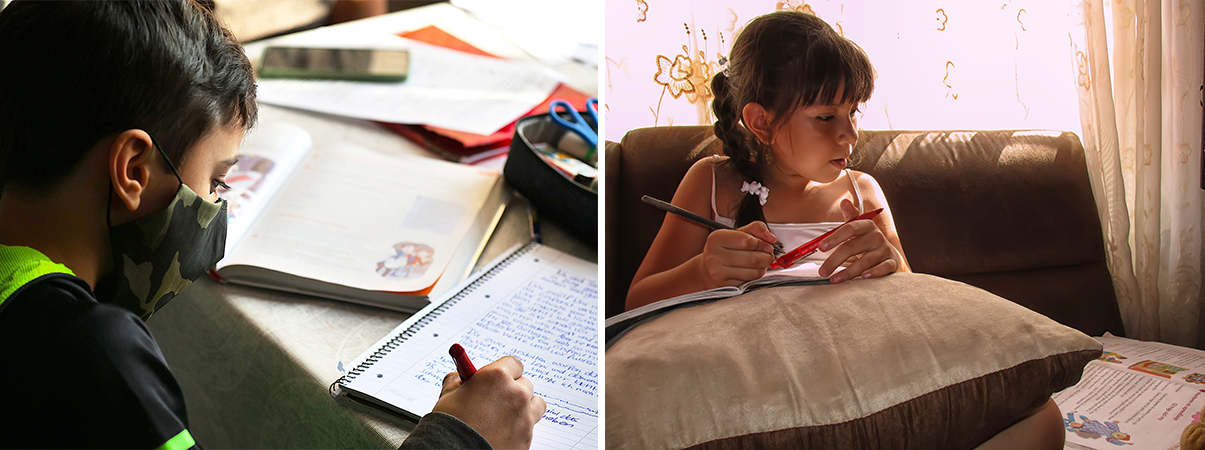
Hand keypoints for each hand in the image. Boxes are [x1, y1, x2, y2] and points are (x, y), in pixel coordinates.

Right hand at [432, 356, 546, 449]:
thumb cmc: (451, 424)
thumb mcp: (448, 395)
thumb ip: (458, 381)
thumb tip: (459, 378)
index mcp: (497, 377)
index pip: (513, 364)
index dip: (504, 371)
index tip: (496, 378)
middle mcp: (516, 394)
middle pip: (525, 384)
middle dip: (512, 390)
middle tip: (496, 400)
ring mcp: (525, 417)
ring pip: (535, 404)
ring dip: (524, 407)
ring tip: (505, 416)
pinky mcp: (527, 438)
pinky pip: (530, 428)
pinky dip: (520, 428)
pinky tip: (502, 433)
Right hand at [694, 221, 777, 288]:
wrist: (708, 268)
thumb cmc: (726, 248)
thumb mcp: (738, 233)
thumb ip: (756, 228)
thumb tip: (771, 238)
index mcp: (717, 238)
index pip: (747, 241)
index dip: (762, 243)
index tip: (768, 245)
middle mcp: (714, 255)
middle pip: (752, 258)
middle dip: (766, 257)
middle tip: (768, 255)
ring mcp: (718, 272)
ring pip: (753, 272)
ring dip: (763, 267)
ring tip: (761, 263)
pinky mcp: (724, 285)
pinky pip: (749, 281)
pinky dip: (755, 276)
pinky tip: (752, 270)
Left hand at [817, 199, 901, 283]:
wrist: (890, 256)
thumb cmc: (868, 242)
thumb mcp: (858, 229)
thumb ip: (850, 218)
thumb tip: (844, 202)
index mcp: (866, 225)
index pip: (849, 228)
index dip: (834, 238)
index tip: (821, 247)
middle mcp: (876, 236)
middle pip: (852, 247)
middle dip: (834, 260)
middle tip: (822, 271)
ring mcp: (885, 250)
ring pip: (865, 261)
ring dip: (848, 272)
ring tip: (834, 279)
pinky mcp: (891, 262)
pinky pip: (882, 268)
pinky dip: (873, 273)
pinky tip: (862, 277)